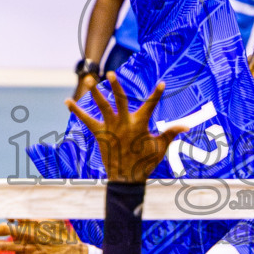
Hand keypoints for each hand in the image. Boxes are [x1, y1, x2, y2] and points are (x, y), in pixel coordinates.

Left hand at [0, 219, 86, 253]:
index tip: (11, 220)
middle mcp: (27, 234)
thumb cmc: (61, 234)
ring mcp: (25, 248)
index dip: (9, 216)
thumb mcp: (54, 218)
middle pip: (4, 228)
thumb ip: (41, 214)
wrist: (68, 252)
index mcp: (32, 222)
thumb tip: (32, 209)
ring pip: (2, 246)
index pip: (13, 216)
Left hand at [66, 76, 183, 183]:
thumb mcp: (160, 147)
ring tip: (89, 79)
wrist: (126, 179)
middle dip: (116, 87)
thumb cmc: (145, 163)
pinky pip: (87, 120)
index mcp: (140, 125)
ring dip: (95, 93)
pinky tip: (67, 101)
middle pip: (120, 101)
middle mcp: (124, 124)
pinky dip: (77, 111)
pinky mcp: (100, 134)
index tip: (162, 83)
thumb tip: (186, 126)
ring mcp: (111, 128)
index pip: (151, 106)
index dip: (157, 94)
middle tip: (110, 73)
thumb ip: (170, 133)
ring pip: (102, 107)